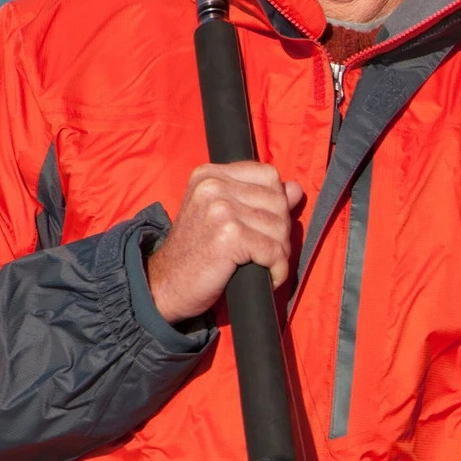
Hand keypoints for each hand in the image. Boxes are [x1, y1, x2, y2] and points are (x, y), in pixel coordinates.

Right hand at [146, 162, 303, 323]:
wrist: (165, 286)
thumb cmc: (196, 252)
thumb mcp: (223, 216)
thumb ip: (258, 198)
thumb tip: (296, 189)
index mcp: (210, 174)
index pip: (268, 175)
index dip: (277, 202)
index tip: (265, 225)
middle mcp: (213, 186)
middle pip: (277, 200)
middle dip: (280, 230)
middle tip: (265, 251)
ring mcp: (221, 209)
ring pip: (279, 227)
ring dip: (280, 252)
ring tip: (264, 264)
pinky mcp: (229, 236)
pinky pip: (274, 251)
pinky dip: (278, 269)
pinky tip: (269, 277)